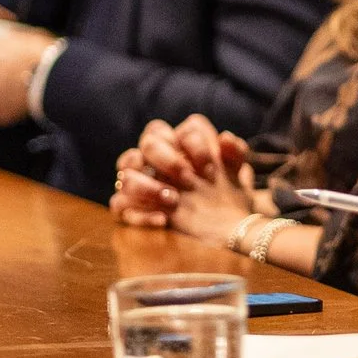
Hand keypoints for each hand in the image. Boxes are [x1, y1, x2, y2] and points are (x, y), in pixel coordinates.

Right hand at [109, 116, 260, 240]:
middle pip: (146, 145)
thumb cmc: (227, 194)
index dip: (187, 141)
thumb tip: (224, 137)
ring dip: (147, 187)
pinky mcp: (135, 211)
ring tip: (172, 200)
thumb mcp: (237, 174)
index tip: (209, 166)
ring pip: (126, 176)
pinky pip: (121, 207)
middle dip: (167, 158)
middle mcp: (152, 163)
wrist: (229, 228)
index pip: (162, 129)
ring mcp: (142, 187)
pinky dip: (141, 215)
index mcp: (172, 146)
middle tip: (187, 177)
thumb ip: (235, 152)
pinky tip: (164, 220)